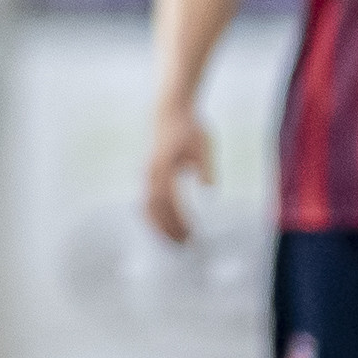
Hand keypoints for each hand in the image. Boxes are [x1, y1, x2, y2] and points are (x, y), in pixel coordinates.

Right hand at [145, 102, 215, 243]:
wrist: (170, 111)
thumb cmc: (190, 128)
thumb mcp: (204, 145)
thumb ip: (206, 168)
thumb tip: (210, 191)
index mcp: (165, 167)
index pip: (171, 202)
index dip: (179, 221)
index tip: (191, 234)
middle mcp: (152, 174)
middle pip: (155, 210)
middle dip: (168, 229)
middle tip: (184, 246)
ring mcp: (147, 175)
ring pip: (148, 208)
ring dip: (160, 227)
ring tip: (175, 241)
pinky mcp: (149, 175)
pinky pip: (148, 201)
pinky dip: (155, 217)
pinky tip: (167, 227)